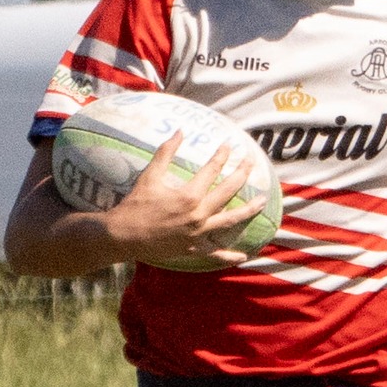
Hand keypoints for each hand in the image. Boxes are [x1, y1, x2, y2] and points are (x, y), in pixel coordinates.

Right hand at [102, 133, 255, 266]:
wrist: (123, 236)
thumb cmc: (135, 205)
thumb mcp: (150, 176)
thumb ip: (166, 152)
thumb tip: (179, 131)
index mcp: (189, 195)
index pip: (212, 170)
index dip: (222, 155)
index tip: (229, 145)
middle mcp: (198, 215)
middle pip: (228, 191)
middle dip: (242, 173)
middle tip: (251, 161)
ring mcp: (198, 234)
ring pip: (230, 221)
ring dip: (249, 211)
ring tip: (262, 202)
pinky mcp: (193, 249)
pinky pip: (216, 254)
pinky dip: (230, 256)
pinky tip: (244, 255)